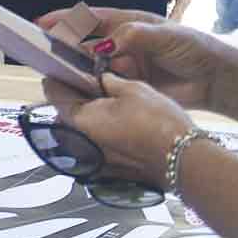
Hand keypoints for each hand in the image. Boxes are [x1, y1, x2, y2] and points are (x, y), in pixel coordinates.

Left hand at [40, 72, 197, 188]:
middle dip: (74, 96)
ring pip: (81, 129)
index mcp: (80, 120)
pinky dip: (101, 131)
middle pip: (66, 113)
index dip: (57, 78)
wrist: (182, 159)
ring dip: (88, 114)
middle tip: (86, 80)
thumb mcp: (133, 89)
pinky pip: (96, 144)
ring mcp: (94, 158)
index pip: (55, 94)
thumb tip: (102, 78)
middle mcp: (81, 143)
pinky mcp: (109, 168)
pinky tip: (117, 121)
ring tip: (104, 98)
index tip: (60, 69)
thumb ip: (110, 81)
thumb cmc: (159, 124)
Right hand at [41, 6, 223, 110]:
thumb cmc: (193, 48)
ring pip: (91, 68)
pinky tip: (78, 93)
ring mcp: (124, 66)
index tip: (41, 23)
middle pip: (85, 45)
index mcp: (128, 25)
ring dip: (76, 71)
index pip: (90, 19)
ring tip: (56, 76)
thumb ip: (134, 36)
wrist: (214, 79)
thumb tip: (105, 45)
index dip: (65, 20)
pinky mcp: (129, 87)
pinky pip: (104, 87)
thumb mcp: (165, 35)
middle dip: (64, 48)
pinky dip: (91, 90)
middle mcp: (121, 44)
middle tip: (44, 55)